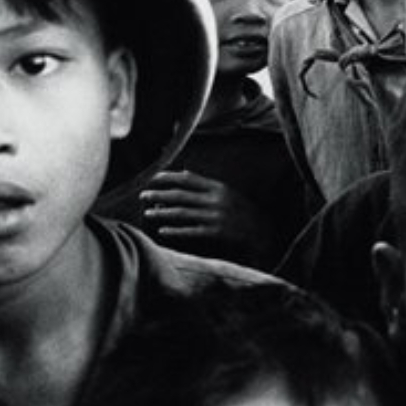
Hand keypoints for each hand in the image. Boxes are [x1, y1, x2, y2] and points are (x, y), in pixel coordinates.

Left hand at [138, 170, 257, 247]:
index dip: (167, 178)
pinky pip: (191, 231)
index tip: (151, 178)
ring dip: (163, 213)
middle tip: (142, 196)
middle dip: (159, 195)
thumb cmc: (242, 209)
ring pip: (182, 213)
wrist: (263, 229)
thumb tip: (183, 173)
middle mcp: (216, 200)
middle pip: (181, 195)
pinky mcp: (216, 232)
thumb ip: (205, 184)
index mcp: (218, 187)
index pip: (187, 179)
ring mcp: (215, 217)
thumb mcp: (227, 191)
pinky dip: (176, 231)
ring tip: (148, 213)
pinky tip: (163, 231)